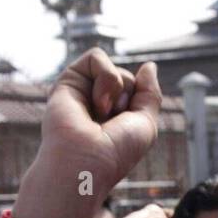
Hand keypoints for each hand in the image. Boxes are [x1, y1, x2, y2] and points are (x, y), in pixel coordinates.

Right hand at [16, 49, 161, 217]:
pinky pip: (96, 56)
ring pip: (113, 69)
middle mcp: (97, 104)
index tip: (125, 129)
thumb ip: (150, 93)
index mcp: (114, 117)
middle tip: (112, 122)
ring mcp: (83, 92)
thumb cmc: (115, 152)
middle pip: (127, 79)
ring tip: (101, 114)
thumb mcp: (145, 123)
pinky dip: (104, 77)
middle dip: (129, 98)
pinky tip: (95, 103)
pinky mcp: (68, 80)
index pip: (137, 91)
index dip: (139, 105)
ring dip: (117, 89)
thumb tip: (149, 66)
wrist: (85, 162)